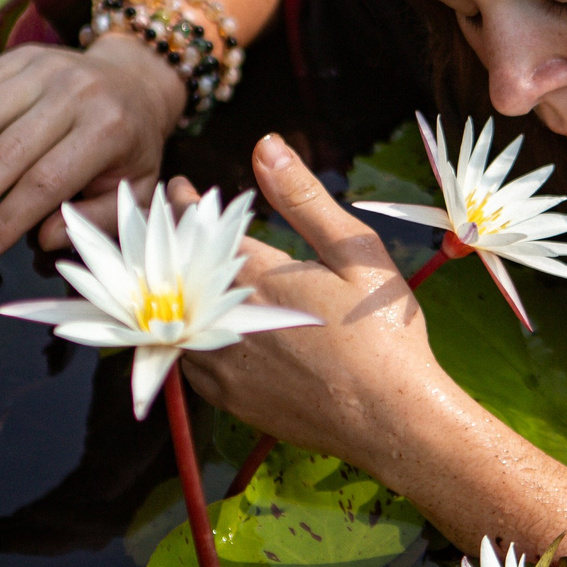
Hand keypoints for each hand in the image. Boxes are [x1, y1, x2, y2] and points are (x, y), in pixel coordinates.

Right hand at [0, 33, 184, 261]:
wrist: (137, 82)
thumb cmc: (132, 148)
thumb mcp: (134, 189)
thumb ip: (96, 219)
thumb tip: (44, 237)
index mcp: (108, 130)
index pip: (45, 184)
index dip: (6, 222)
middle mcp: (76, 93)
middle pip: (6, 152)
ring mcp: (47, 69)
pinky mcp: (24, 55)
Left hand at [174, 135, 450, 466]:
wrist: (391, 419)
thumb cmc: (382, 332)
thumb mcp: (355, 251)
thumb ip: (304, 199)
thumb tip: (266, 147)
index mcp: (256, 277)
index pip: (198, 229)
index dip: (185, 205)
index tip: (180, 189)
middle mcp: (226, 320)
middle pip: (178, 272)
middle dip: (175, 245)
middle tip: (175, 226)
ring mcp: (223, 365)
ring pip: (176, 319)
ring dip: (175, 293)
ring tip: (185, 276)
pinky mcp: (229, 400)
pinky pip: (189, 362)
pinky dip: (189, 338)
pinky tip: (205, 329)